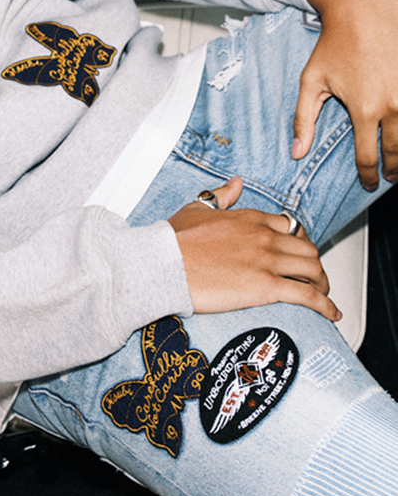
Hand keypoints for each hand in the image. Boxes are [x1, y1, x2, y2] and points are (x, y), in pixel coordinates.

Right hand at [168, 176, 340, 319]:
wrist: (164, 264)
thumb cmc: (174, 240)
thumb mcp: (198, 208)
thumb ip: (223, 195)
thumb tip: (237, 182)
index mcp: (251, 218)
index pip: (291, 226)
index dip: (299, 241)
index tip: (297, 253)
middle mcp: (265, 237)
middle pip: (308, 248)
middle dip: (314, 264)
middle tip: (312, 277)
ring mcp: (267, 262)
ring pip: (313, 270)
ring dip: (322, 284)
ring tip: (322, 295)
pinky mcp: (265, 288)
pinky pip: (307, 296)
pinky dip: (325, 306)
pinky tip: (331, 314)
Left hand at [293, 0, 397, 189]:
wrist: (361, 9)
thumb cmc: (333, 44)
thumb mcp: (311, 80)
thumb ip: (303, 119)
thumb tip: (296, 153)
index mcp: (364, 109)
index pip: (368, 158)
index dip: (368, 175)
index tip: (368, 182)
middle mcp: (393, 105)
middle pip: (396, 152)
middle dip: (392, 169)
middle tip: (389, 176)